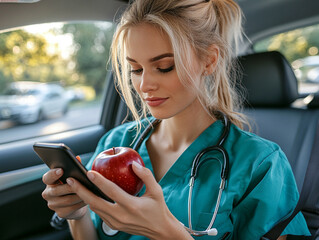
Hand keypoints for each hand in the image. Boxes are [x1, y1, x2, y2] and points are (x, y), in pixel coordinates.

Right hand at [42, 168, 86, 219]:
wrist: (76, 205)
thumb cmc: (75, 186)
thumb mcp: (74, 176)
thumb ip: (74, 167)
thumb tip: (77, 158)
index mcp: (50, 182)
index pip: (47, 178)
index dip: (53, 174)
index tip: (61, 170)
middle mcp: (48, 193)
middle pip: (57, 190)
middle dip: (71, 186)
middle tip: (81, 182)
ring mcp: (53, 205)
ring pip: (67, 200)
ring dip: (79, 195)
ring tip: (89, 191)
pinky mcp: (61, 213)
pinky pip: (72, 208)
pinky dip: (81, 203)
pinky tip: (88, 199)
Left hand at [67, 162, 191, 239]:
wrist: (159, 230)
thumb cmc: (158, 208)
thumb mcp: (157, 191)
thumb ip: (146, 176)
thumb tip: (134, 164)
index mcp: (131, 206)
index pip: (111, 192)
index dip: (99, 181)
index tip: (89, 172)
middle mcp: (121, 216)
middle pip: (95, 202)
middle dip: (81, 191)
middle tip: (71, 179)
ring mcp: (116, 222)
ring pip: (95, 209)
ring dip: (84, 197)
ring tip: (75, 185)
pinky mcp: (114, 225)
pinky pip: (99, 213)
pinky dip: (92, 203)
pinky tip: (87, 194)